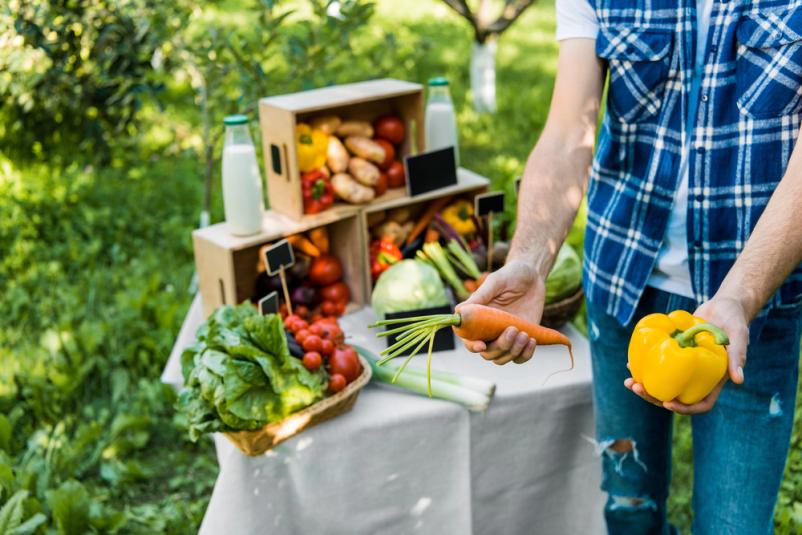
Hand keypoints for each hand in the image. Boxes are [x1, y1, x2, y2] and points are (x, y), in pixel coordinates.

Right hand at [458, 259, 545, 364]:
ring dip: (513, 351)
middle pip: (488, 353)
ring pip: (503, 358)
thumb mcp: (495, 282)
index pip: (468, 339)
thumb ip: (479, 296)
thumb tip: (458, 311)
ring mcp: (506, 337)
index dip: (472, 346)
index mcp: (478, 319)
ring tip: (525, 334)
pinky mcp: (522, 340)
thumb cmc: (510, 276)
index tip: (482, 345)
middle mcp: (489, 331)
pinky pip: (520, 358)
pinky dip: (525, 354)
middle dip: (500, 347)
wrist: (533, 275)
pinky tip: (531, 340)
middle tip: (513, 330)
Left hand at [625, 295, 748, 413]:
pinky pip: (658, 365)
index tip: (667, 403)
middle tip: (637, 389)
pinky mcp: (674, 354)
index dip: (684, 408)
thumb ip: (738, 357)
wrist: (722, 306)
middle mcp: (697, 377)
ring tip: (629, 382)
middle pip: (675, 396)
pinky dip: (644, 366)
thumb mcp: (739, 336)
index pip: (701, 404)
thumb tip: (738, 380)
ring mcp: (684, 367)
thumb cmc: (735, 321)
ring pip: (663, 384)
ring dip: (646, 386)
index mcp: (713, 380)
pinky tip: (630, 363)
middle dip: (655, 398)